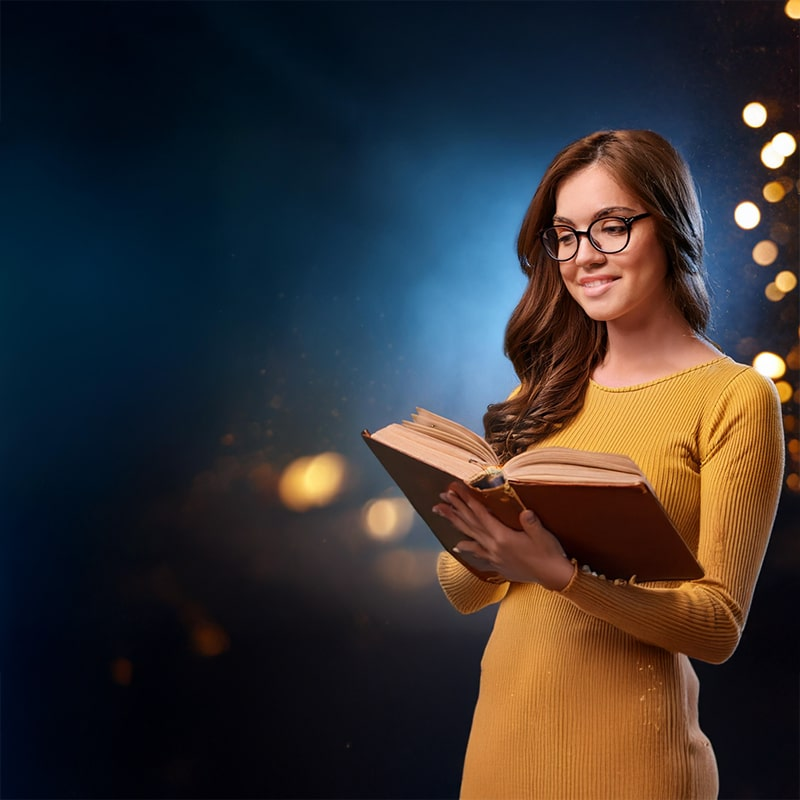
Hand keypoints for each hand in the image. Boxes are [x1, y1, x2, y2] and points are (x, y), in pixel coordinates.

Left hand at [432, 481, 575, 589]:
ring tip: (441, 513)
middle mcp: (493, 546)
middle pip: (469, 523)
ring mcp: (494, 556)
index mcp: (502, 537)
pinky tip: (458, 545)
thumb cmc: (548, 554)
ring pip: (470, 536)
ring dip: (455, 523)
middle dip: (454, 509)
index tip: (454, 490)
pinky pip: (478, 553)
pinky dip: (468, 547)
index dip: (466, 500)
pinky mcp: (497, 564)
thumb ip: (531, 523)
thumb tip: (525, 512)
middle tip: (440, 498)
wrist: (553, 577)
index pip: (480, 514)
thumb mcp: (542, 535)